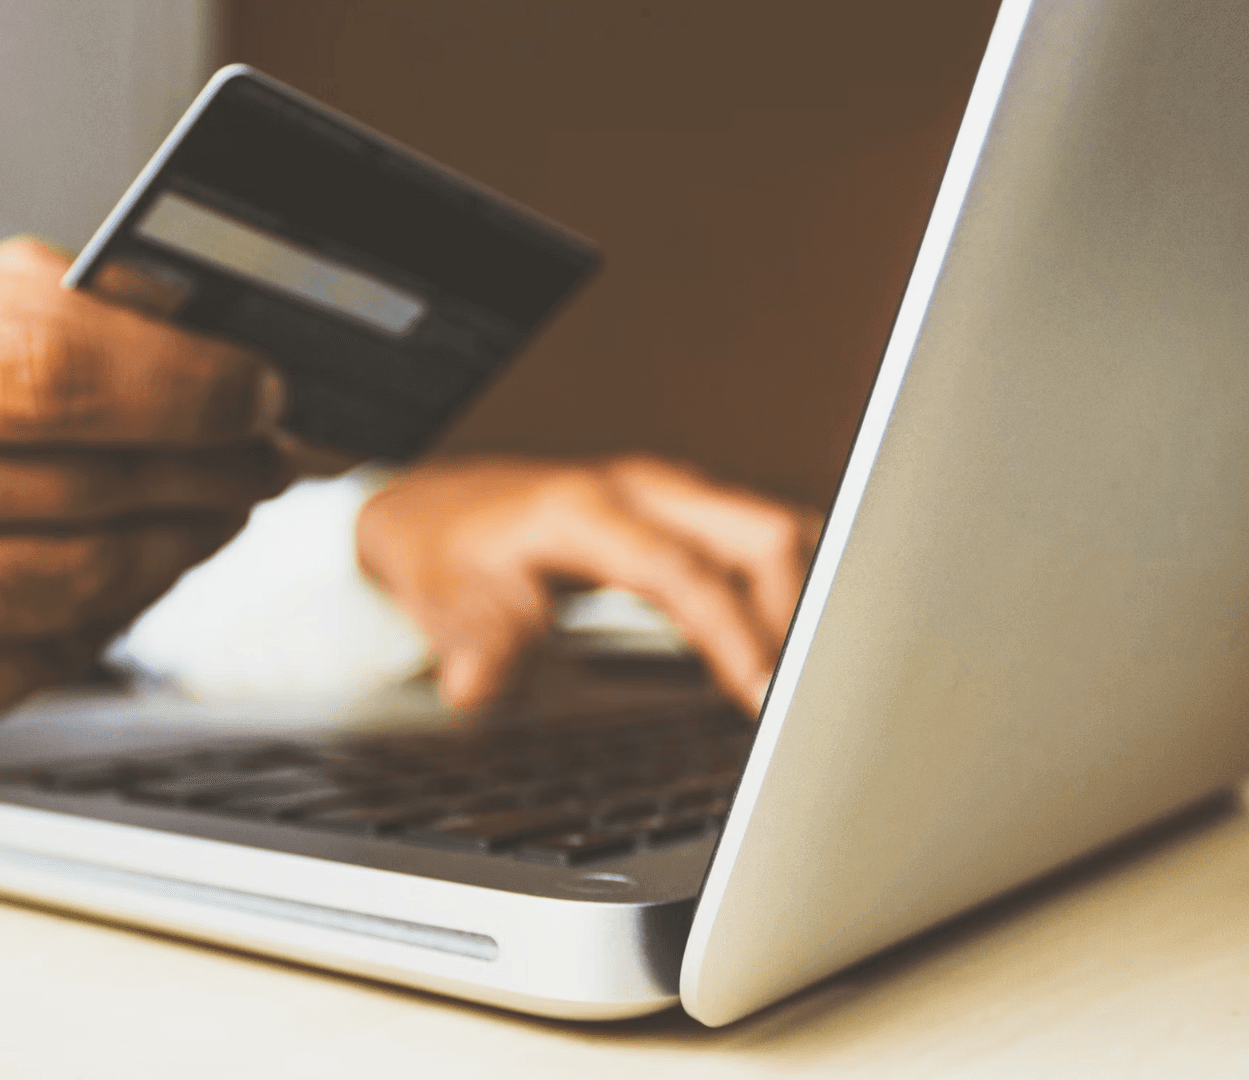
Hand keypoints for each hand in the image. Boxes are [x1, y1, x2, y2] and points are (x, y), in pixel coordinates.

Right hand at [0, 239, 288, 778]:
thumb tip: (173, 327)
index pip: (38, 359)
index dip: (181, 376)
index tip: (255, 381)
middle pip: (74, 472)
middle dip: (205, 460)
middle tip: (264, 448)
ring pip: (76, 578)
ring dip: (177, 541)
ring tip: (214, 507)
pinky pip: (41, 660)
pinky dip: (107, 616)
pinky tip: (127, 578)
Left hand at [355, 455, 820, 713]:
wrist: (433, 509)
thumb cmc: (444, 553)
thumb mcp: (441, 600)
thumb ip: (472, 642)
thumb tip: (472, 686)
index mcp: (586, 509)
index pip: (684, 571)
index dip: (731, 634)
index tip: (763, 696)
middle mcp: (640, 489)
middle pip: (760, 532)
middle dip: (800, 613)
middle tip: (812, 698)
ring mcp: (669, 495)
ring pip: (773, 530)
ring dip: (806, 598)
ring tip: (819, 680)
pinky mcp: (683, 512)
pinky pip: (760, 541)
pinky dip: (790, 589)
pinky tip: (794, 647)